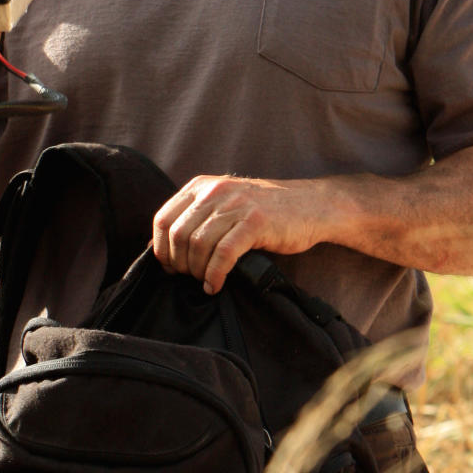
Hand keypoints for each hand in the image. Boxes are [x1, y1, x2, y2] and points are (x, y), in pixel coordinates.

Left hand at [151, 174, 325, 294]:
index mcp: (201, 186)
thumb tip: (162, 249)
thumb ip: (196, 218)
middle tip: (190, 278)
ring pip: (198, 245)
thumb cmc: (265, 212)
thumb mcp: (224, 204)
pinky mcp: (255, 222)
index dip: (161, 249)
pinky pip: (223, 254)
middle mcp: (215, 191)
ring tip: (206, 281)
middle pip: (178, 235)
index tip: (170, 267)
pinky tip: (216, 285)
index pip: (163, 219)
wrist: (310, 205)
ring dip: (197, 271)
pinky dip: (215, 275)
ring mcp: (236, 205)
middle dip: (180, 264)